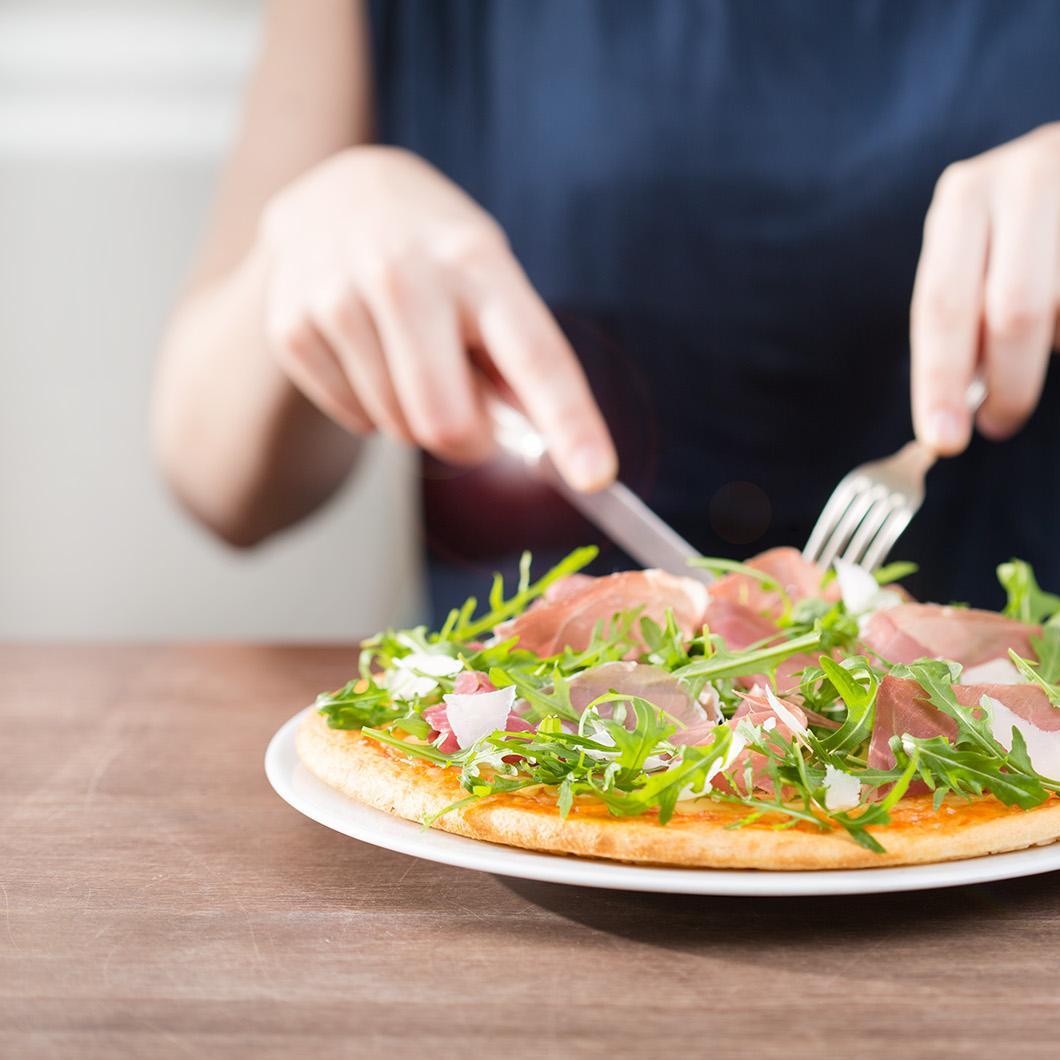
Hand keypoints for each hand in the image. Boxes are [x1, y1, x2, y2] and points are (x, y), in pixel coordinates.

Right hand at [258, 146, 616, 489]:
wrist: (338, 196)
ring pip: (396, 426)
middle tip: (471, 424)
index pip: (534, 355)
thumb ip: (516, 360)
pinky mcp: (291, 325)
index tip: (597, 478)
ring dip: (415, 419)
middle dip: (467, 442)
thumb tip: (542, 448)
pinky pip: (352, 419)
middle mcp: (406, 272)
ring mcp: (339, 296)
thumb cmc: (438, 255)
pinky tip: (369, 357)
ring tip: (410, 360)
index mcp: (478, 262)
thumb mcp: (490, 280)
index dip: (570, 422)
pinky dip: (369, 409)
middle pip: (445, 419)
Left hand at [911, 123, 1059, 454]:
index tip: (943, 439)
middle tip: (998, 424)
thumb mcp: (976, 256)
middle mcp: (1023, 180)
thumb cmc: (1017, 232)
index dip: (940, 380)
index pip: (941, 306)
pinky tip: (1058, 333)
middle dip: (1008, 384)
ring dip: (1051, 352)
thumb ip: (962, 319)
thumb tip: (952, 411)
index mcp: (963, 200)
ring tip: (1034, 362)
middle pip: (1014, 310)